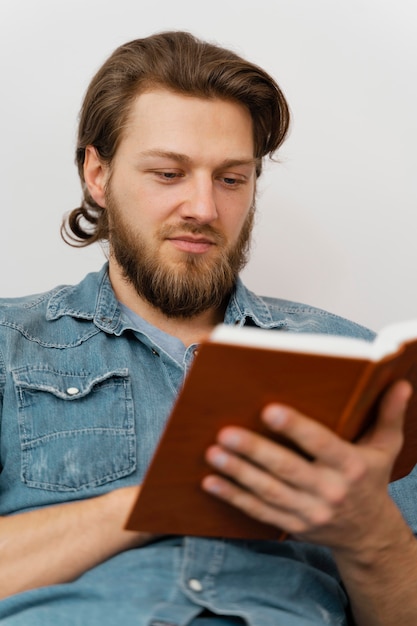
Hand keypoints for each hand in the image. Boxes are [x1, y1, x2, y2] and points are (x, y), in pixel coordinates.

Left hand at [202, 380, 411, 548]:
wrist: (368, 535)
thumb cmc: (370, 481)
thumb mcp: (385, 449)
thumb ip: (388, 415)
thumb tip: (401, 384)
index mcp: (351, 467)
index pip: (321, 444)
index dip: (296, 428)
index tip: (269, 411)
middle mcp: (330, 491)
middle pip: (287, 470)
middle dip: (254, 451)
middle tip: (225, 432)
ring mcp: (309, 512)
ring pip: (268, 492)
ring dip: (238, 473)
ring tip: (213, 453)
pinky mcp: (292, 526)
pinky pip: (259, 512)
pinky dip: (234, 498)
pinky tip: (211, 483)